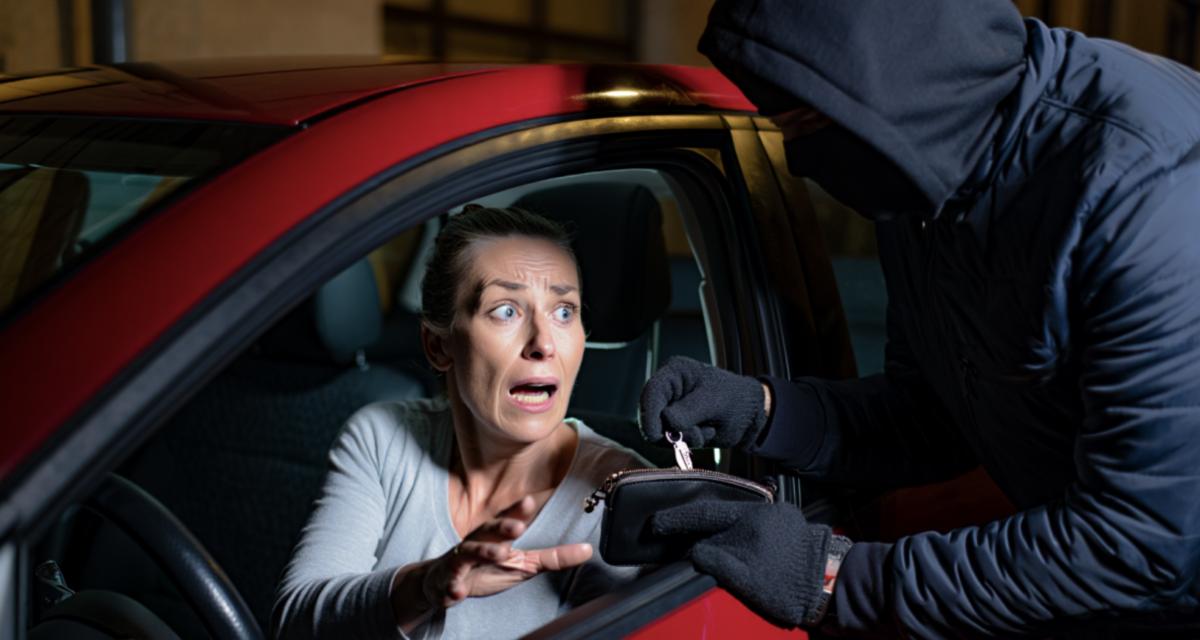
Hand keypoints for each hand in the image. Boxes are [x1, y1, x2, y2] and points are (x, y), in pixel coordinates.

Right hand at [422, 496, 591, 606]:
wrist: (445, 582)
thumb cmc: (488, 567)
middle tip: (518, 527)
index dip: (517, 511)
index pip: (507, 519)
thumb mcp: (524, 563)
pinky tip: (458, 591)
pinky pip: (449, 583)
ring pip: (468, 553)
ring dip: (482, 552)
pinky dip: (453, 587)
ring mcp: (461, 561)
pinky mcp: (448, 580)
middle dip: (502, 527)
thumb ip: (553, 557)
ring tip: (498, 554)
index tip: (529, 501)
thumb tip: (588, 550)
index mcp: (495, 535)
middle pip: (488, 530)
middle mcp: (477, 542)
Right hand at [639, 356, 769, 448]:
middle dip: (672, 429)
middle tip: (697, 432)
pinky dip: (688, 441)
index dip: (649, 414)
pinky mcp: (674, 425)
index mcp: (675, 372)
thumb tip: (667, 421)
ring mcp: (670, 408)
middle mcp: (668, 389)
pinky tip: (705, 431)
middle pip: (651, 414)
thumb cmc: (735, 400)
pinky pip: (669, 441)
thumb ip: (688, 411)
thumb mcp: (714, 402)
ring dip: (684, 437)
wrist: (749, 416)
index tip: (654, 434)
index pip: (652, 392)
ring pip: (659, 431)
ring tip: (706, 429)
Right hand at [652, 500, 833, 627]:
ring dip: (716, 534)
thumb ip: (717, 562)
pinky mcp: (786, 526)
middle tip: (670, 533)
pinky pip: (750, 526)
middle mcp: (766, 510)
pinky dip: (735, 537)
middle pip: (720, 515)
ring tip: (697, 546)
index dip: (678, 519)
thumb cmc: (791, 587)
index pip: (707, 514)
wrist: (830, 588)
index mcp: (754, 518)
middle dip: (695, 525)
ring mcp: (777, 516)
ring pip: (735, 521)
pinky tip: (728, 550)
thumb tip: (694, 552)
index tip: (657, 524)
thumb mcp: (747, 580)